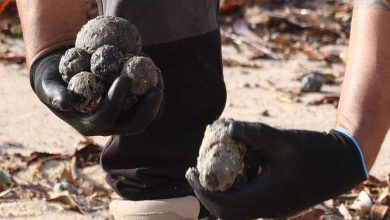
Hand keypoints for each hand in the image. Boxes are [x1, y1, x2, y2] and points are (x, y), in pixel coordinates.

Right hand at [31, 49, 162, 135]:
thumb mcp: (48, 86)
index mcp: (88, 125)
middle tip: (155, 88)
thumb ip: (54, 94)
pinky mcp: (130, 110)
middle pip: (133, 126)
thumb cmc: (55, 81)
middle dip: (147, 109)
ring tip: (158, 75)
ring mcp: (121, 120)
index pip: (107, 117)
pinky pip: (147, 106)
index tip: (123, 77)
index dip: (116, 99)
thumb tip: (66, 102)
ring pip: (145, 117)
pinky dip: (153, 91)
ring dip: (155, 101)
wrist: (64, 80)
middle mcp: (108, 127)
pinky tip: (155, 72)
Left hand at [186, 121, 367, 218]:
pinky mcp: (278, 201)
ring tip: (213, 168)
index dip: (202, 189)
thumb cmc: (313, 151)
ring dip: (222, 190)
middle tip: (197, 171)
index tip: (191, 171)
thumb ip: (251, 133)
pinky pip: (249, 200)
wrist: (341, 163)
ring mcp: (273, 207)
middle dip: (208, 192)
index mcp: (265, 199)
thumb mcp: (280, 139)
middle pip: (226, 210)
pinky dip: (237, 186)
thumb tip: (223, 127)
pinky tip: (238, 166)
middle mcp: (267, 209)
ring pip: (237, 207)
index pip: (222, 204)